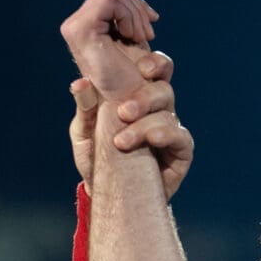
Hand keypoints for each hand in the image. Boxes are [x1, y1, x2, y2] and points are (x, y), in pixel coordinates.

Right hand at [59, 0, 158, 102]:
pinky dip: (129, 16)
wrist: (132, 108)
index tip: (150, 29)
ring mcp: (74, 28)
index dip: (135, 5)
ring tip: (141, 40)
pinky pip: (110, 0)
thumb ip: (129, 15)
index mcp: (85, 28)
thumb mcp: (134, 40)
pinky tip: (133, 38)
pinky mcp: (80, 31)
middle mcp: (73, 26)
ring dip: (136, 16)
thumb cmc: (137, 81)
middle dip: (137, 9)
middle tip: (147, 36)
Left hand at [69, 64, 193, 200]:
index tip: (141, 68)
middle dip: (144, 97)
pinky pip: (181, 137)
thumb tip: (80, 83)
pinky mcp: (180, 152)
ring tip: (121, 141)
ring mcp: (170, 130)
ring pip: (168, 112)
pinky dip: (166, 135)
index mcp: (137, 96)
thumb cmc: (97, 160)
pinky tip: (152, 140)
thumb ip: (85, 107)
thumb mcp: (84, 133)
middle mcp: (157, 109)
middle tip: (123, 112)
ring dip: (144, 124)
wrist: (108, 198)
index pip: (152, 69)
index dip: (152, 62)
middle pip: (162, 87)